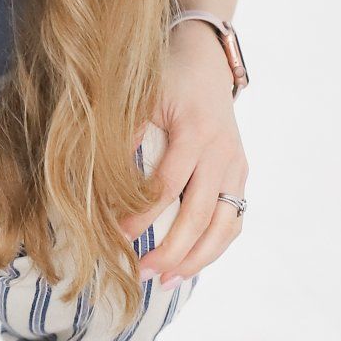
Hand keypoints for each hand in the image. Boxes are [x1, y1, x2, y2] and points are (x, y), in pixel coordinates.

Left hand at [116, 21, 249, 284]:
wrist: (204, 58)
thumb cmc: (165, 75)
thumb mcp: (140, 95)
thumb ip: (124, 133)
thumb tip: (99, 176)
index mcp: (195, 131)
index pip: (167, 185)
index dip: (142, 215)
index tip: (116, 236)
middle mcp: (222, 152)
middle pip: (199, 214)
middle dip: (170, 250)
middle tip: (140, 274)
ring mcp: (236, 165)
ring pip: (225, 225)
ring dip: (197, 258)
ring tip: (166, 282)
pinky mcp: (241, 173)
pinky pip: (235, 219)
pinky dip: (215, 246)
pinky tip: (189, 266)